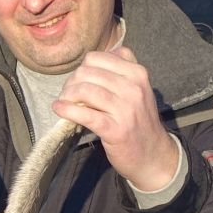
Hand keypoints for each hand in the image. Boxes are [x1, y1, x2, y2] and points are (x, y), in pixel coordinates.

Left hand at [51, 47, 180, 189]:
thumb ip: (119, 71)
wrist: (153, 154)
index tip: (79, 81)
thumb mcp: (137, 89)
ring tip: (63, 102)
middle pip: (88, 72)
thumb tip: (88, 63)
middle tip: (68, 94)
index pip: (97, 58)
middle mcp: (133, 88)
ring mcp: (126, 109)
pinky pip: (85, 114)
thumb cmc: (139, 120)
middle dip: (72, 82)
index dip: (82, 68)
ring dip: (67, 95)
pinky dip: (67, 110)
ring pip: (85, 90)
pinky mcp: (115, 130)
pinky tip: (59, 109)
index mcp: (137, 73)